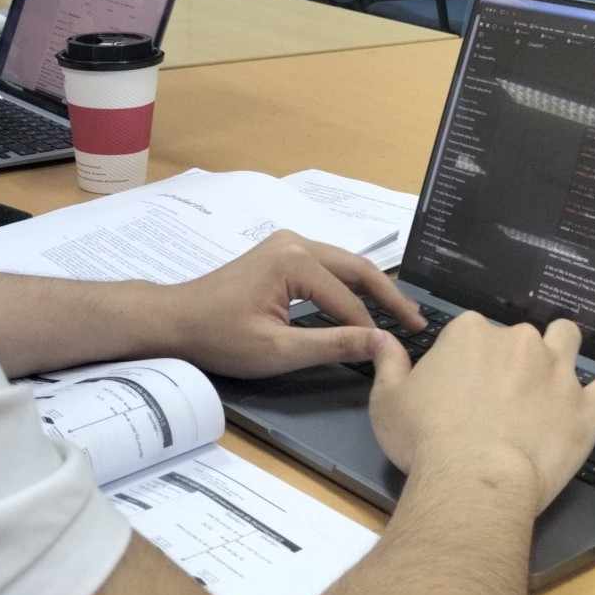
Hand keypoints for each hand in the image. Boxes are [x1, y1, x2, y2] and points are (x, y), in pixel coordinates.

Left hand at [168, 230, 425, 377]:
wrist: (175, 321)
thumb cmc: (220, 338)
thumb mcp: (279, 351)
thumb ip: (333, 345)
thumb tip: (382, 345)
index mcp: (295, 261)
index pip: (349, 299)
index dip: (373, 329)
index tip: (399, 352)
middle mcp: (296, 242)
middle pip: (357, 269)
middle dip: (389, 297)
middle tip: (418, 323)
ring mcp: (287, 244)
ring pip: (344, 266)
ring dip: (371, 290)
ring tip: (398, 316)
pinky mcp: (281, 253)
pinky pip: (327, 268)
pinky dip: (349, 287)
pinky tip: (363, 306)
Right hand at [369, 312, 594, 513]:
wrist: (475, 480)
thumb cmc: (425, 440)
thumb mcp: (388, 401)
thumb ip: (388, 365)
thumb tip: (383, 338)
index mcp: (470, 333)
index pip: (471, 331)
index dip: (467, 359)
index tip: (462, 387)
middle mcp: (519, 340)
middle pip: (520, 336)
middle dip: (514, 357)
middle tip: (501, 395)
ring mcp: (558, 371)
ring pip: (569, 340)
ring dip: (562, 352)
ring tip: (551, 381)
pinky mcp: (587, 406)